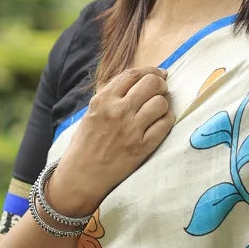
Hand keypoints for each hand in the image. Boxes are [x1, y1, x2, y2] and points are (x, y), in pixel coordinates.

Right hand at [50, 66, 173, 215]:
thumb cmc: (85, 144)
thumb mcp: (92, 113)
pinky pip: (165, 124)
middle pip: (151, 83)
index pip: (133, 74)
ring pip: (161, 103)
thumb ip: (112, 96)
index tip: (159, 74)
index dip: (150, 71)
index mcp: (103, 99)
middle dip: (160, 84)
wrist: (81, 176)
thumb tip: (139, 82)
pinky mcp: (142, 147)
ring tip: (159, 110)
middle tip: (161, 90)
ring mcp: (131, 129)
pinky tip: (161, 123)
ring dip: (164, 104)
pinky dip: (167, 120)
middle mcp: (118, 111)